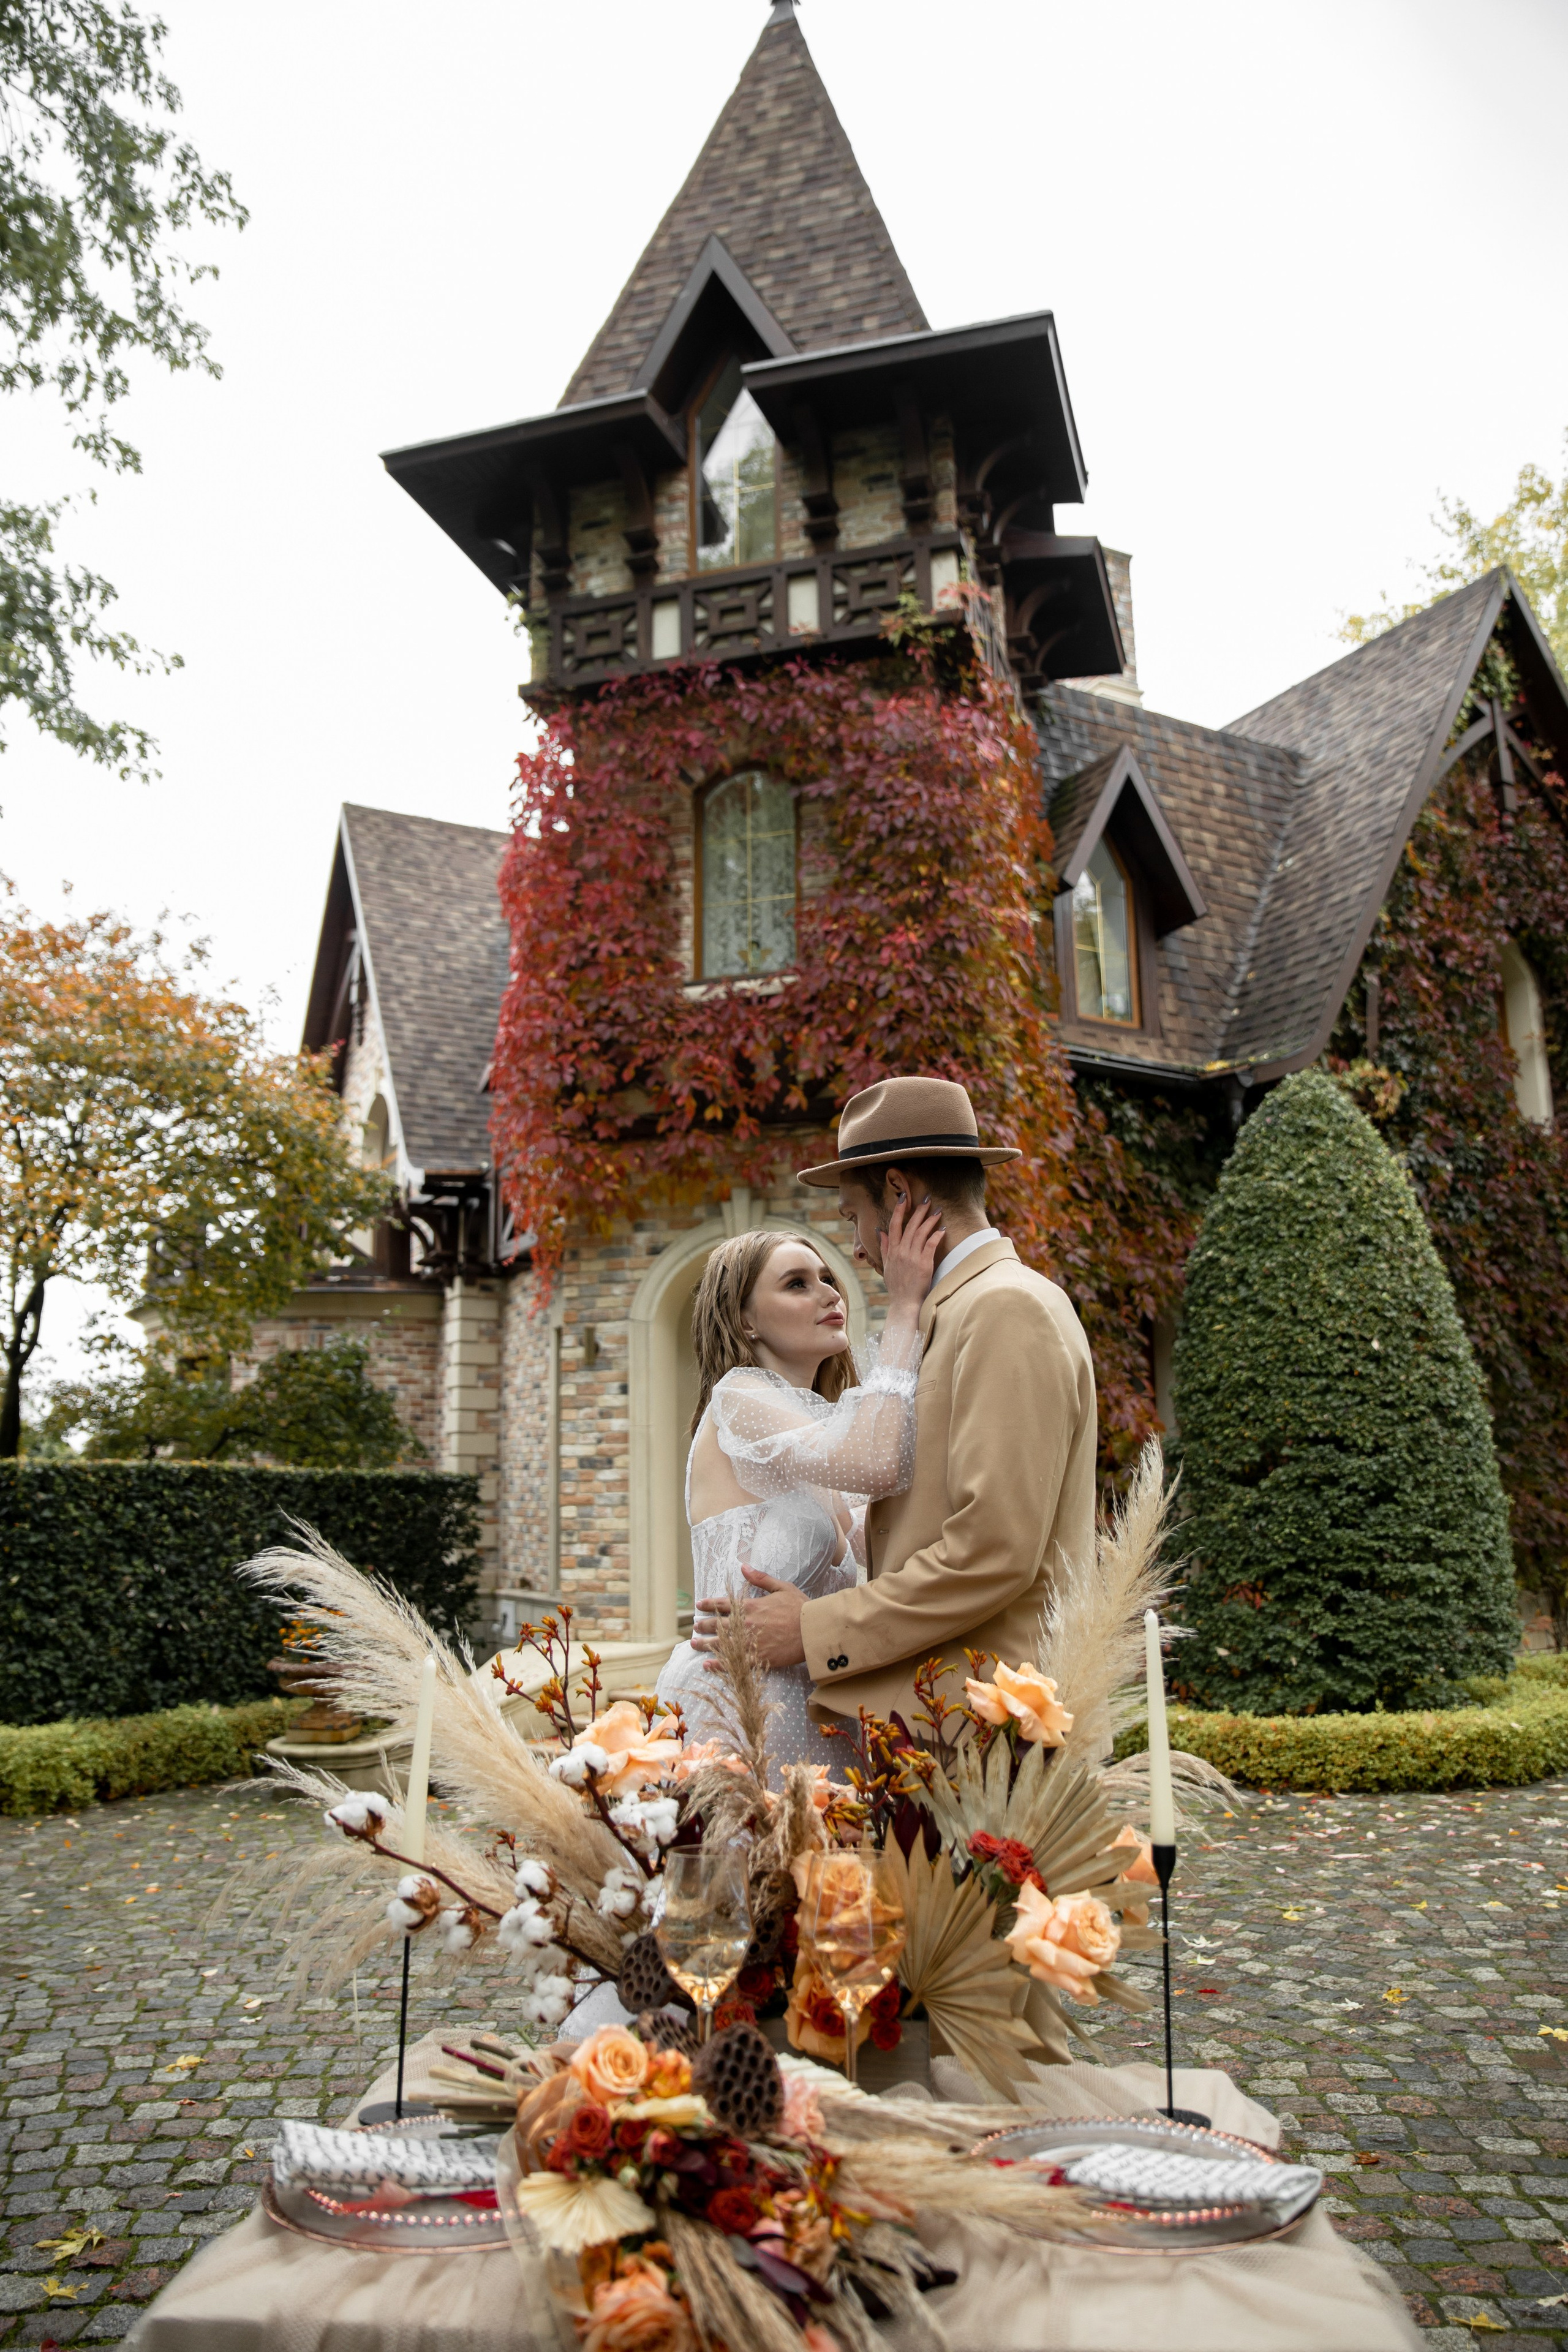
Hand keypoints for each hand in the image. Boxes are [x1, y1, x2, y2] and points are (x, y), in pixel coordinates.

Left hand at [690, 1567, 807, 1670]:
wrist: (812, 1631)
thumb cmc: (800, 1608)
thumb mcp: (782, 1587)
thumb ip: (760, 1578)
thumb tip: (744, 1566)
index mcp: (751, 1605)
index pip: (722, 1604)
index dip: (708, 1604)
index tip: (698, 1605)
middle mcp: (745, 1623)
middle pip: (717, 1624)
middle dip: (703, 1625)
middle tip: (694, 1627)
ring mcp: (749, 1642)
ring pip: (720, 1643)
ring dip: (704, 1643)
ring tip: (693, 1644)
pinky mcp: (756, 1658)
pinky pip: (732, 1662)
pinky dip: (718, 1663)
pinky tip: (707, 1664)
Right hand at [879, 1193, 942, 1313]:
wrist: (904, 1303)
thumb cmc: (897, 1286)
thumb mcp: (886, 1266)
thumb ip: (884, 1247)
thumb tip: (879, 1231)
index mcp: (892, 1251)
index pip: (894, 1225)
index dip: (899, 1210)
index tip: (904, 1198)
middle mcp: (901, 1251)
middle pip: (910, 1225)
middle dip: (919, 1210)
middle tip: (927, 1199)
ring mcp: (912, 1257)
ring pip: (921, 1233)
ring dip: (930, 1220)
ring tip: (938, 1211)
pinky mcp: (924, 1264)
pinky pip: (930, 1244)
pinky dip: (936, 1235)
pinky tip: (942, 1229)